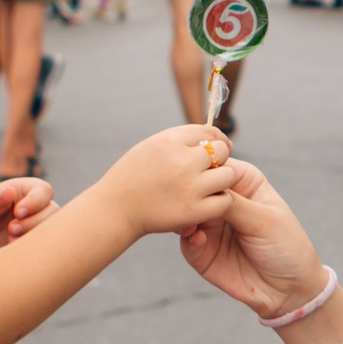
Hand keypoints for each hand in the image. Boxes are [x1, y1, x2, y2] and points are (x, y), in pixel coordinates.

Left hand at [0, 176, 55, 259]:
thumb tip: (9, 191)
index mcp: (24, 191)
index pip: (44, 191)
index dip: (36, 201)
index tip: (18, 213)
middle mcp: (36, 208)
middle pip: (53, 211)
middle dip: (34, 222)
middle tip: (11, 229)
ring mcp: (38, 227)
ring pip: (52, 231)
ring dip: (33, 236)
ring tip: (10, 240)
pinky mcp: (36, 245)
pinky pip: (45, 248)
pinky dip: (32, 250)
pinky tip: (13, 251)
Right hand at [85, 125, 239, 236]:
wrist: (114, 208)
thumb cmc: (133, 176)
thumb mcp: (152, 146)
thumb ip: (180, 140)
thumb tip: (213, 137)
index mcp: (170, 141)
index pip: (209, 132)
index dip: (217, 140)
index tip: (219, 149)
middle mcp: (182, 161)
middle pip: (221, 151)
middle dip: (220, 159)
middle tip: (211, 170)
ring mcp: (189, 186)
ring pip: (228, 175)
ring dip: (223, 180)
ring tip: (211, 186)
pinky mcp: (192, 211)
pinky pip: (224, 201)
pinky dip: (220, 202)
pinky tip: (209, 202)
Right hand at [179, 160, 326, 317]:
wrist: (289, 290)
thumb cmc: (286, 246)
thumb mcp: (264, 220)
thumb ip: (234, 203)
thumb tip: (203, 186)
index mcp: (244, 182)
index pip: (218, 165)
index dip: (204, 166)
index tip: (194, 171)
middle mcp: (224, 201)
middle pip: (197, 188)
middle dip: (188, 192)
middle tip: (185, 198)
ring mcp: (211, 226)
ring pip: (186, 214)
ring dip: (184, 216)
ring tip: (188, 222)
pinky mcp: (202, 251)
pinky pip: (186, 241)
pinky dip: (187, 238)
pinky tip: (195, 238)